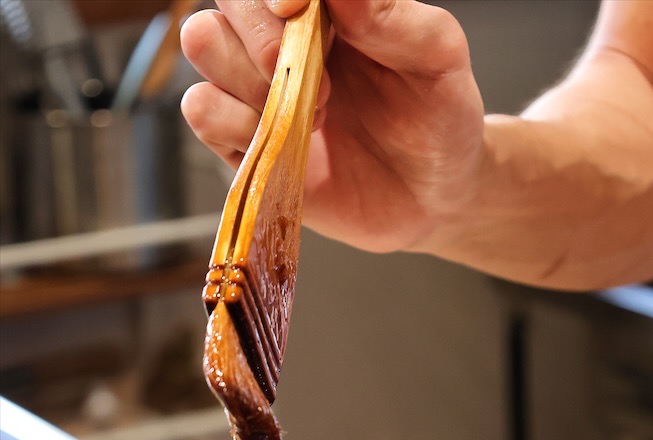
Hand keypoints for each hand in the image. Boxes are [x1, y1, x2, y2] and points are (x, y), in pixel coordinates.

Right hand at [180, 0, 484, 253]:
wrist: (435, 197)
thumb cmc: (440, 119)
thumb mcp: (438, 59)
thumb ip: (395, 17)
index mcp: (328, 5)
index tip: (298, 9)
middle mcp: (284, 36)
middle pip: (228, 1)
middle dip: (263, 38)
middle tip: (322, 84)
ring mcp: (259, 87)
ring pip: (203, 42)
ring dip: (248, 78)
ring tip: (312, 116)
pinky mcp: (246, 142)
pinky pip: (202, 110)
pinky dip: (230, 120)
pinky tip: (281, 141)